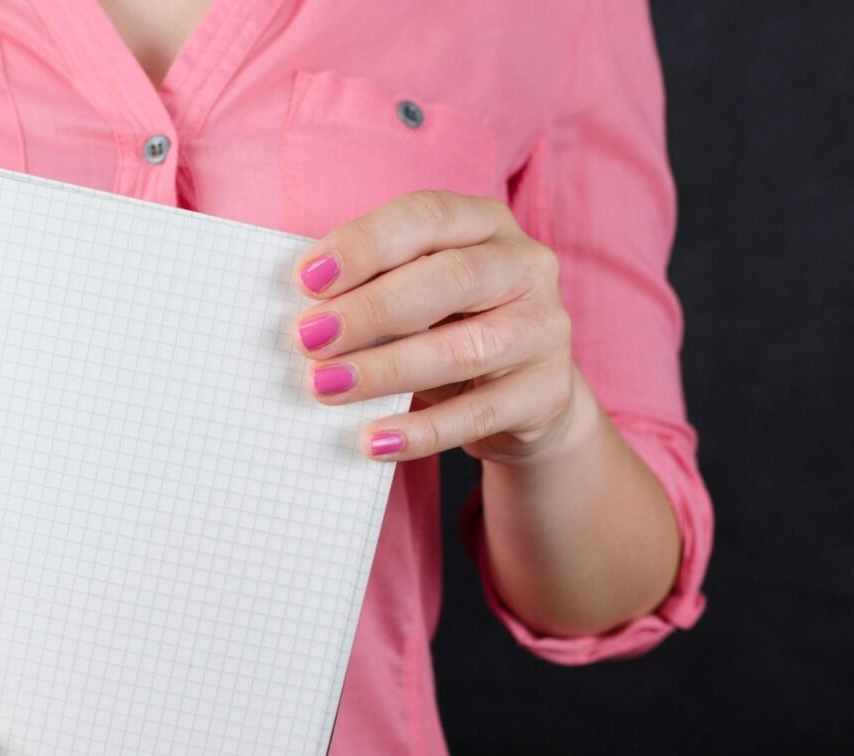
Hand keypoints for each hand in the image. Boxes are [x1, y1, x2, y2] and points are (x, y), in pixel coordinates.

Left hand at [292, 190, 585, 465]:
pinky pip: (477, 414)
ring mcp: (545, 330)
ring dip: (384, 370)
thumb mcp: (418, 298)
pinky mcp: (547, 393)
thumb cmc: (450, 329)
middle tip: (308, 338)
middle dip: (371, 308)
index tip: (306, 279)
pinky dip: (421, 431)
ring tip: (325, 386)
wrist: (525, 397)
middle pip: (450, 278)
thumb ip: (373, 290)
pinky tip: (374, 441)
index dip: (365, 244)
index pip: (427, 217)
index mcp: (487, 224)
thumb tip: (306, 316)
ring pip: (463, 350)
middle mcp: (526, 267)